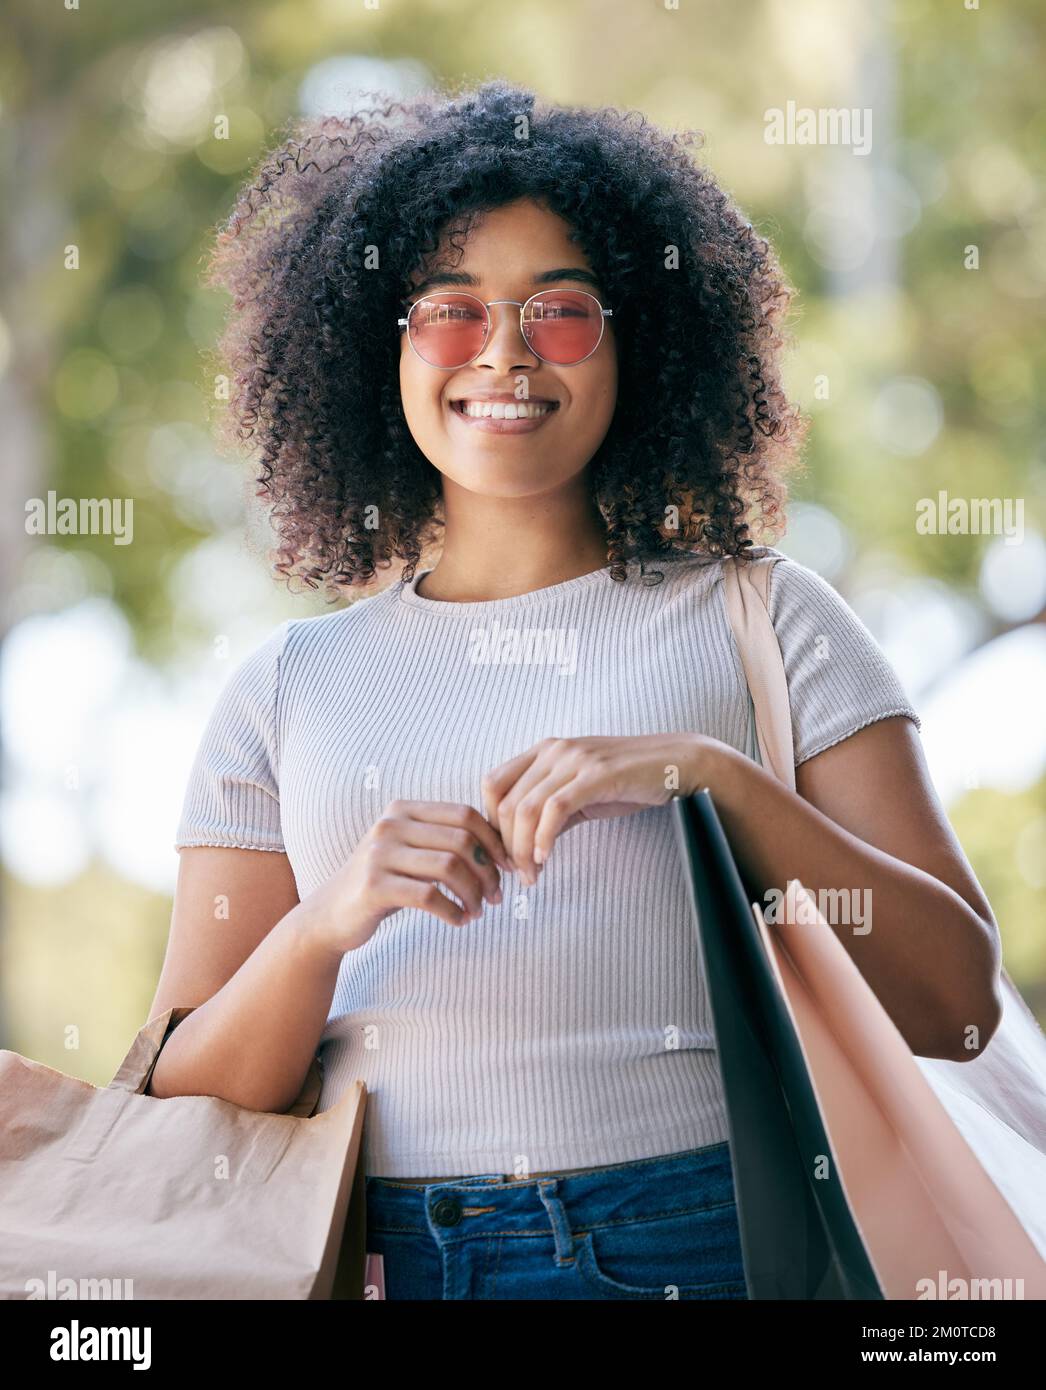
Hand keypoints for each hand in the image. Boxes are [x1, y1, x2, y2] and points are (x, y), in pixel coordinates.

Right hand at [304, 800, 512, 953]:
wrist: (330, 913)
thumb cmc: (384, 882)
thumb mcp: (410, 851)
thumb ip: (445, 841)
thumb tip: (502, 850)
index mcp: (403, 809)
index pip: (465, 815)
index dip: (494, 842)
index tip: (506, 868)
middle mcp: (390, 824)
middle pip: (461, 840)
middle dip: (487, 872)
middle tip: (495, 896)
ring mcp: (379, 854)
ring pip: (449, 867)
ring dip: (473, 894)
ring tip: (477, 911)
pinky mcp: (374, 885)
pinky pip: (430, 896)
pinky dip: (452, 911)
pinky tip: (458, 921)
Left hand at [481, 734, 709, 883]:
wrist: (674, 763)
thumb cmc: (628, 778)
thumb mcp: (580, 790)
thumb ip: (551, 810)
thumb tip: (524, 845)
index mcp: (544, 750)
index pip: (493, 784)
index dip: (489, 822)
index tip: (501, 853)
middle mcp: (553, 750)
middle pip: (505, 802)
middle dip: (504, 845)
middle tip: (517, 873)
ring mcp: (574, 760)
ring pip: (525, 808)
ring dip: (522, 849)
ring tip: (531, 874)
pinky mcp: (595, 775)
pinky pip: (555, 809)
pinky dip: (543, 838)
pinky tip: (545, 858)